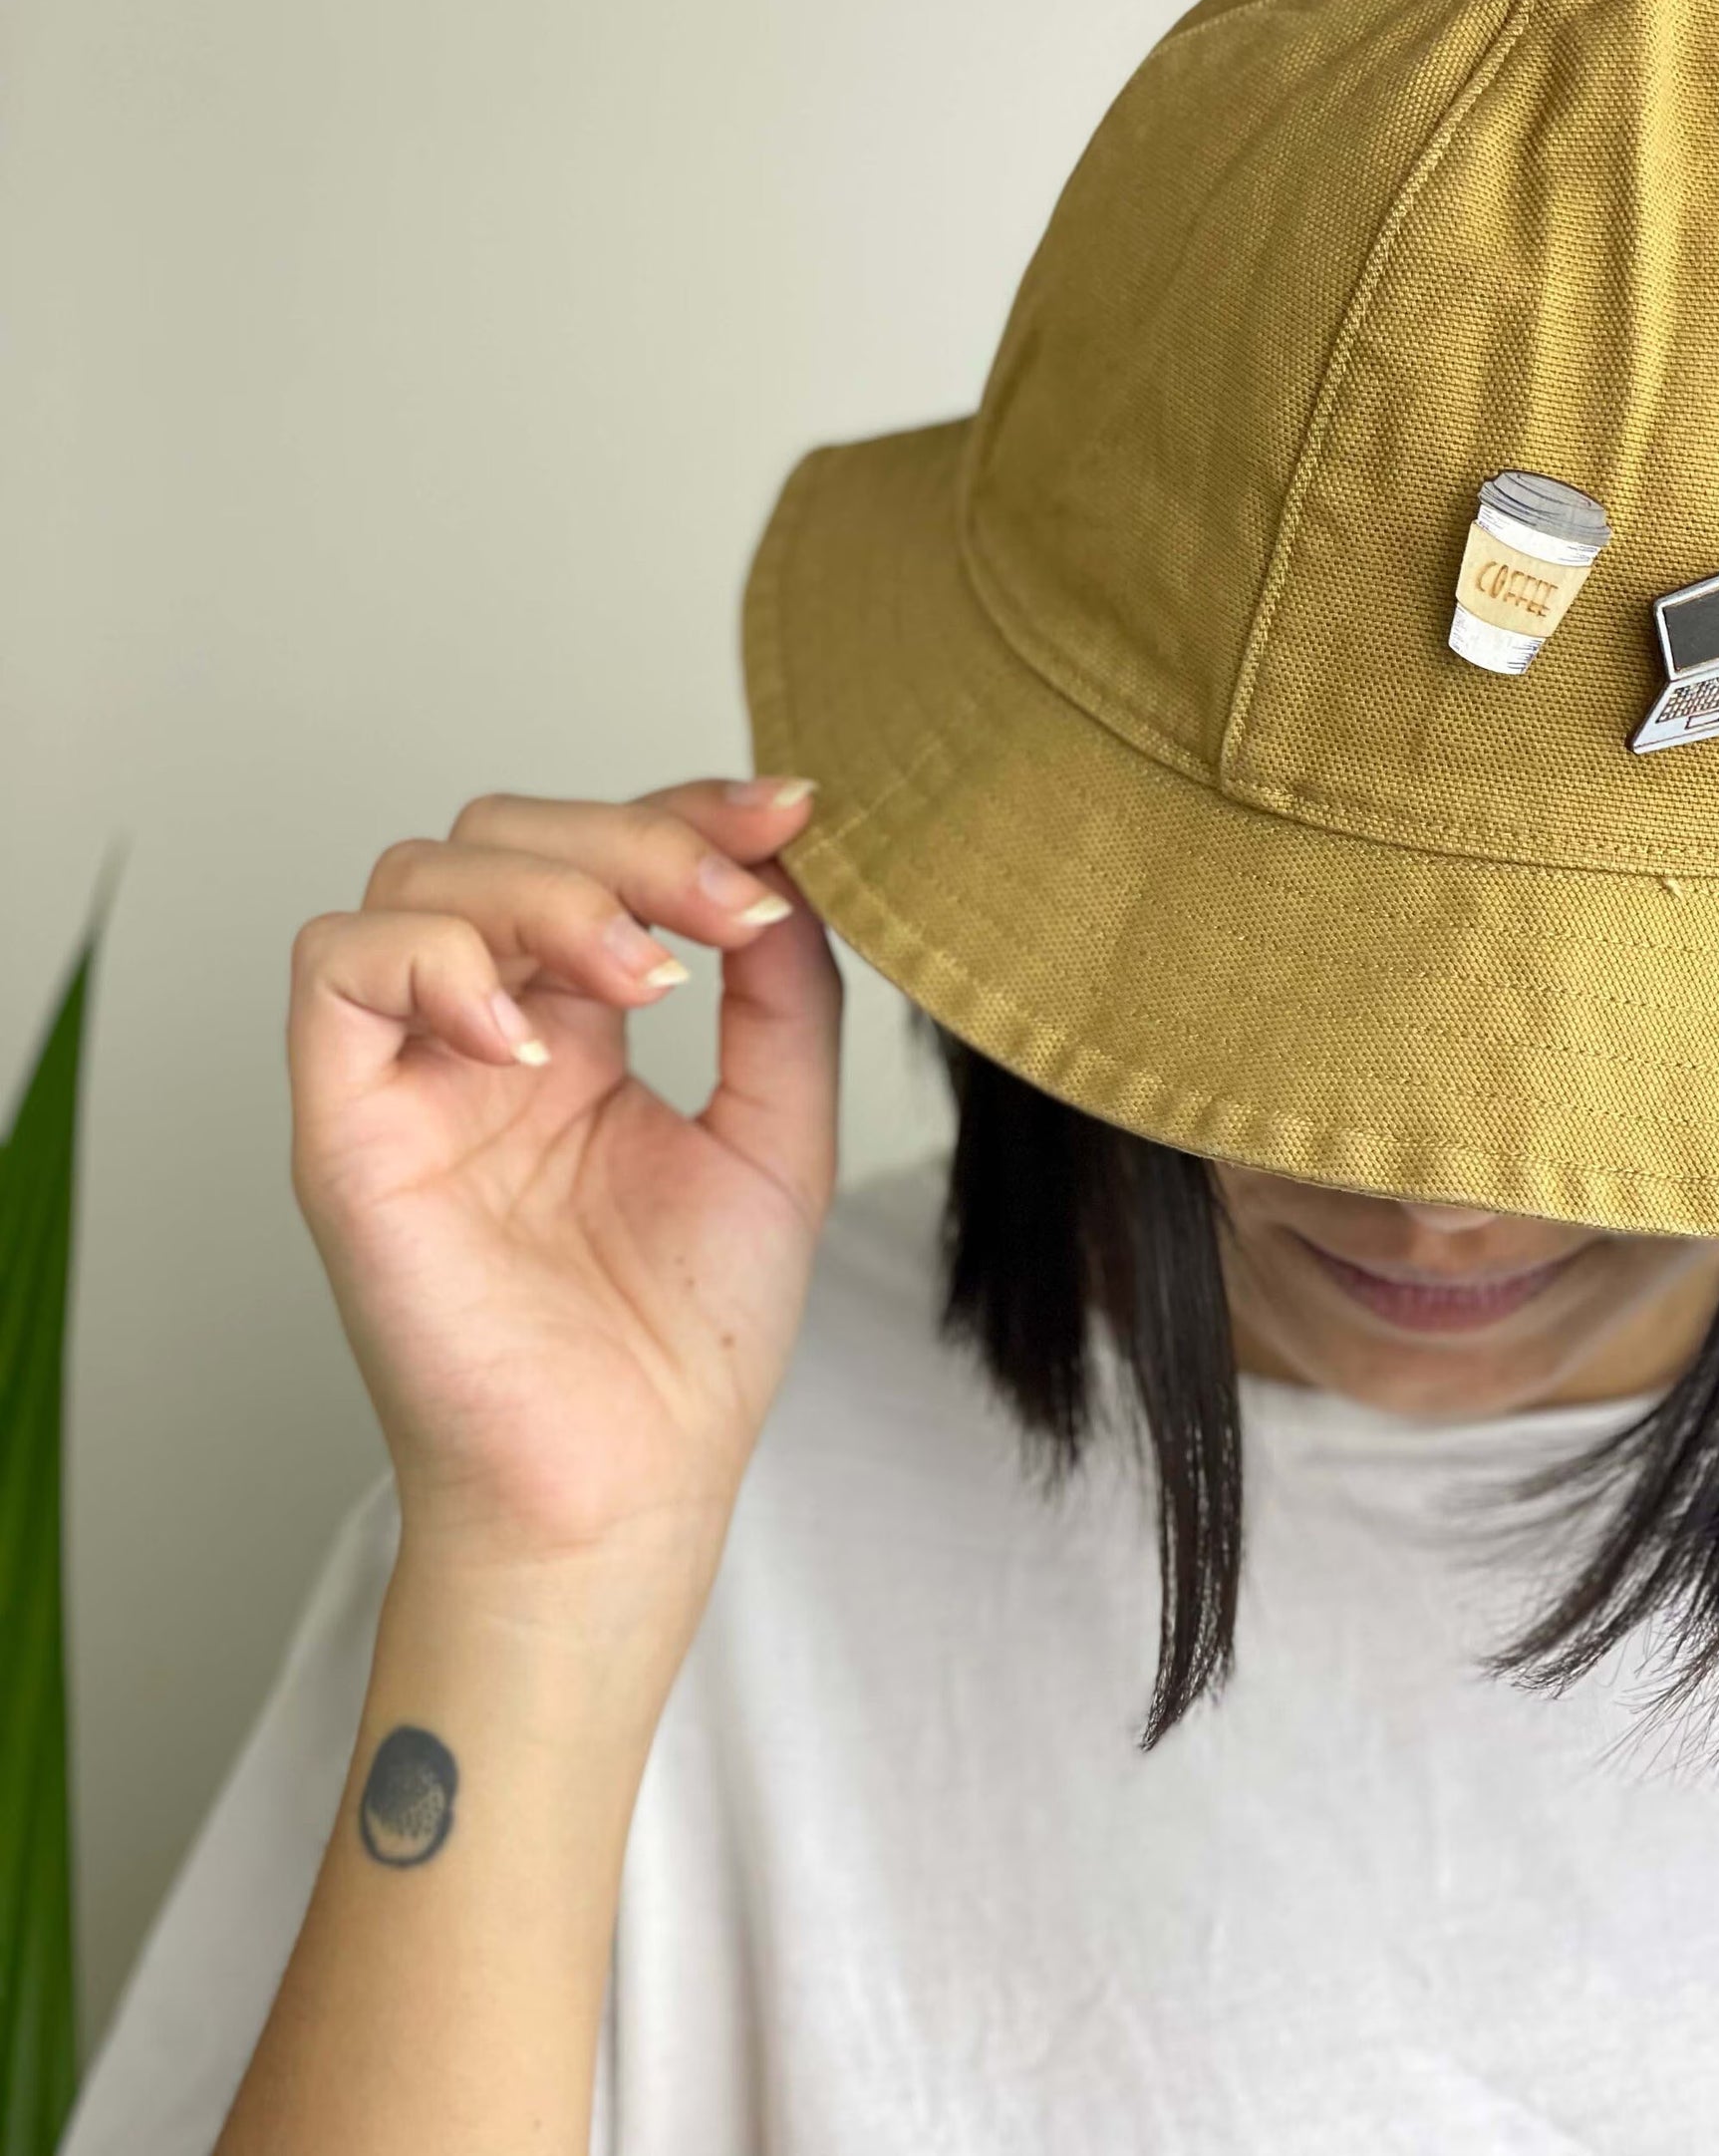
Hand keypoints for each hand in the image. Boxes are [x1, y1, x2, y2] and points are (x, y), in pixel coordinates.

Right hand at [286, 777, 839, 1603]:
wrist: (626, 1492)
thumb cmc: (689, 1345)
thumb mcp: (777, 1138)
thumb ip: (787, 1000)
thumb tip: (794, 866)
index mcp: (575, 1034)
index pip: (602, 860)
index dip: (686, 812)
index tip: (790, 812)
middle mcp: (481, 1038)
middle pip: (503, 837)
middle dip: (629, 841)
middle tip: (728, 906)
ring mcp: (409, 1076)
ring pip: (420, 876)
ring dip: (548, 891)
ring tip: (643, 980)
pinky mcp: (347, 1128)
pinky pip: (337, 969)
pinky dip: (438, 961)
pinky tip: (536, 1043)